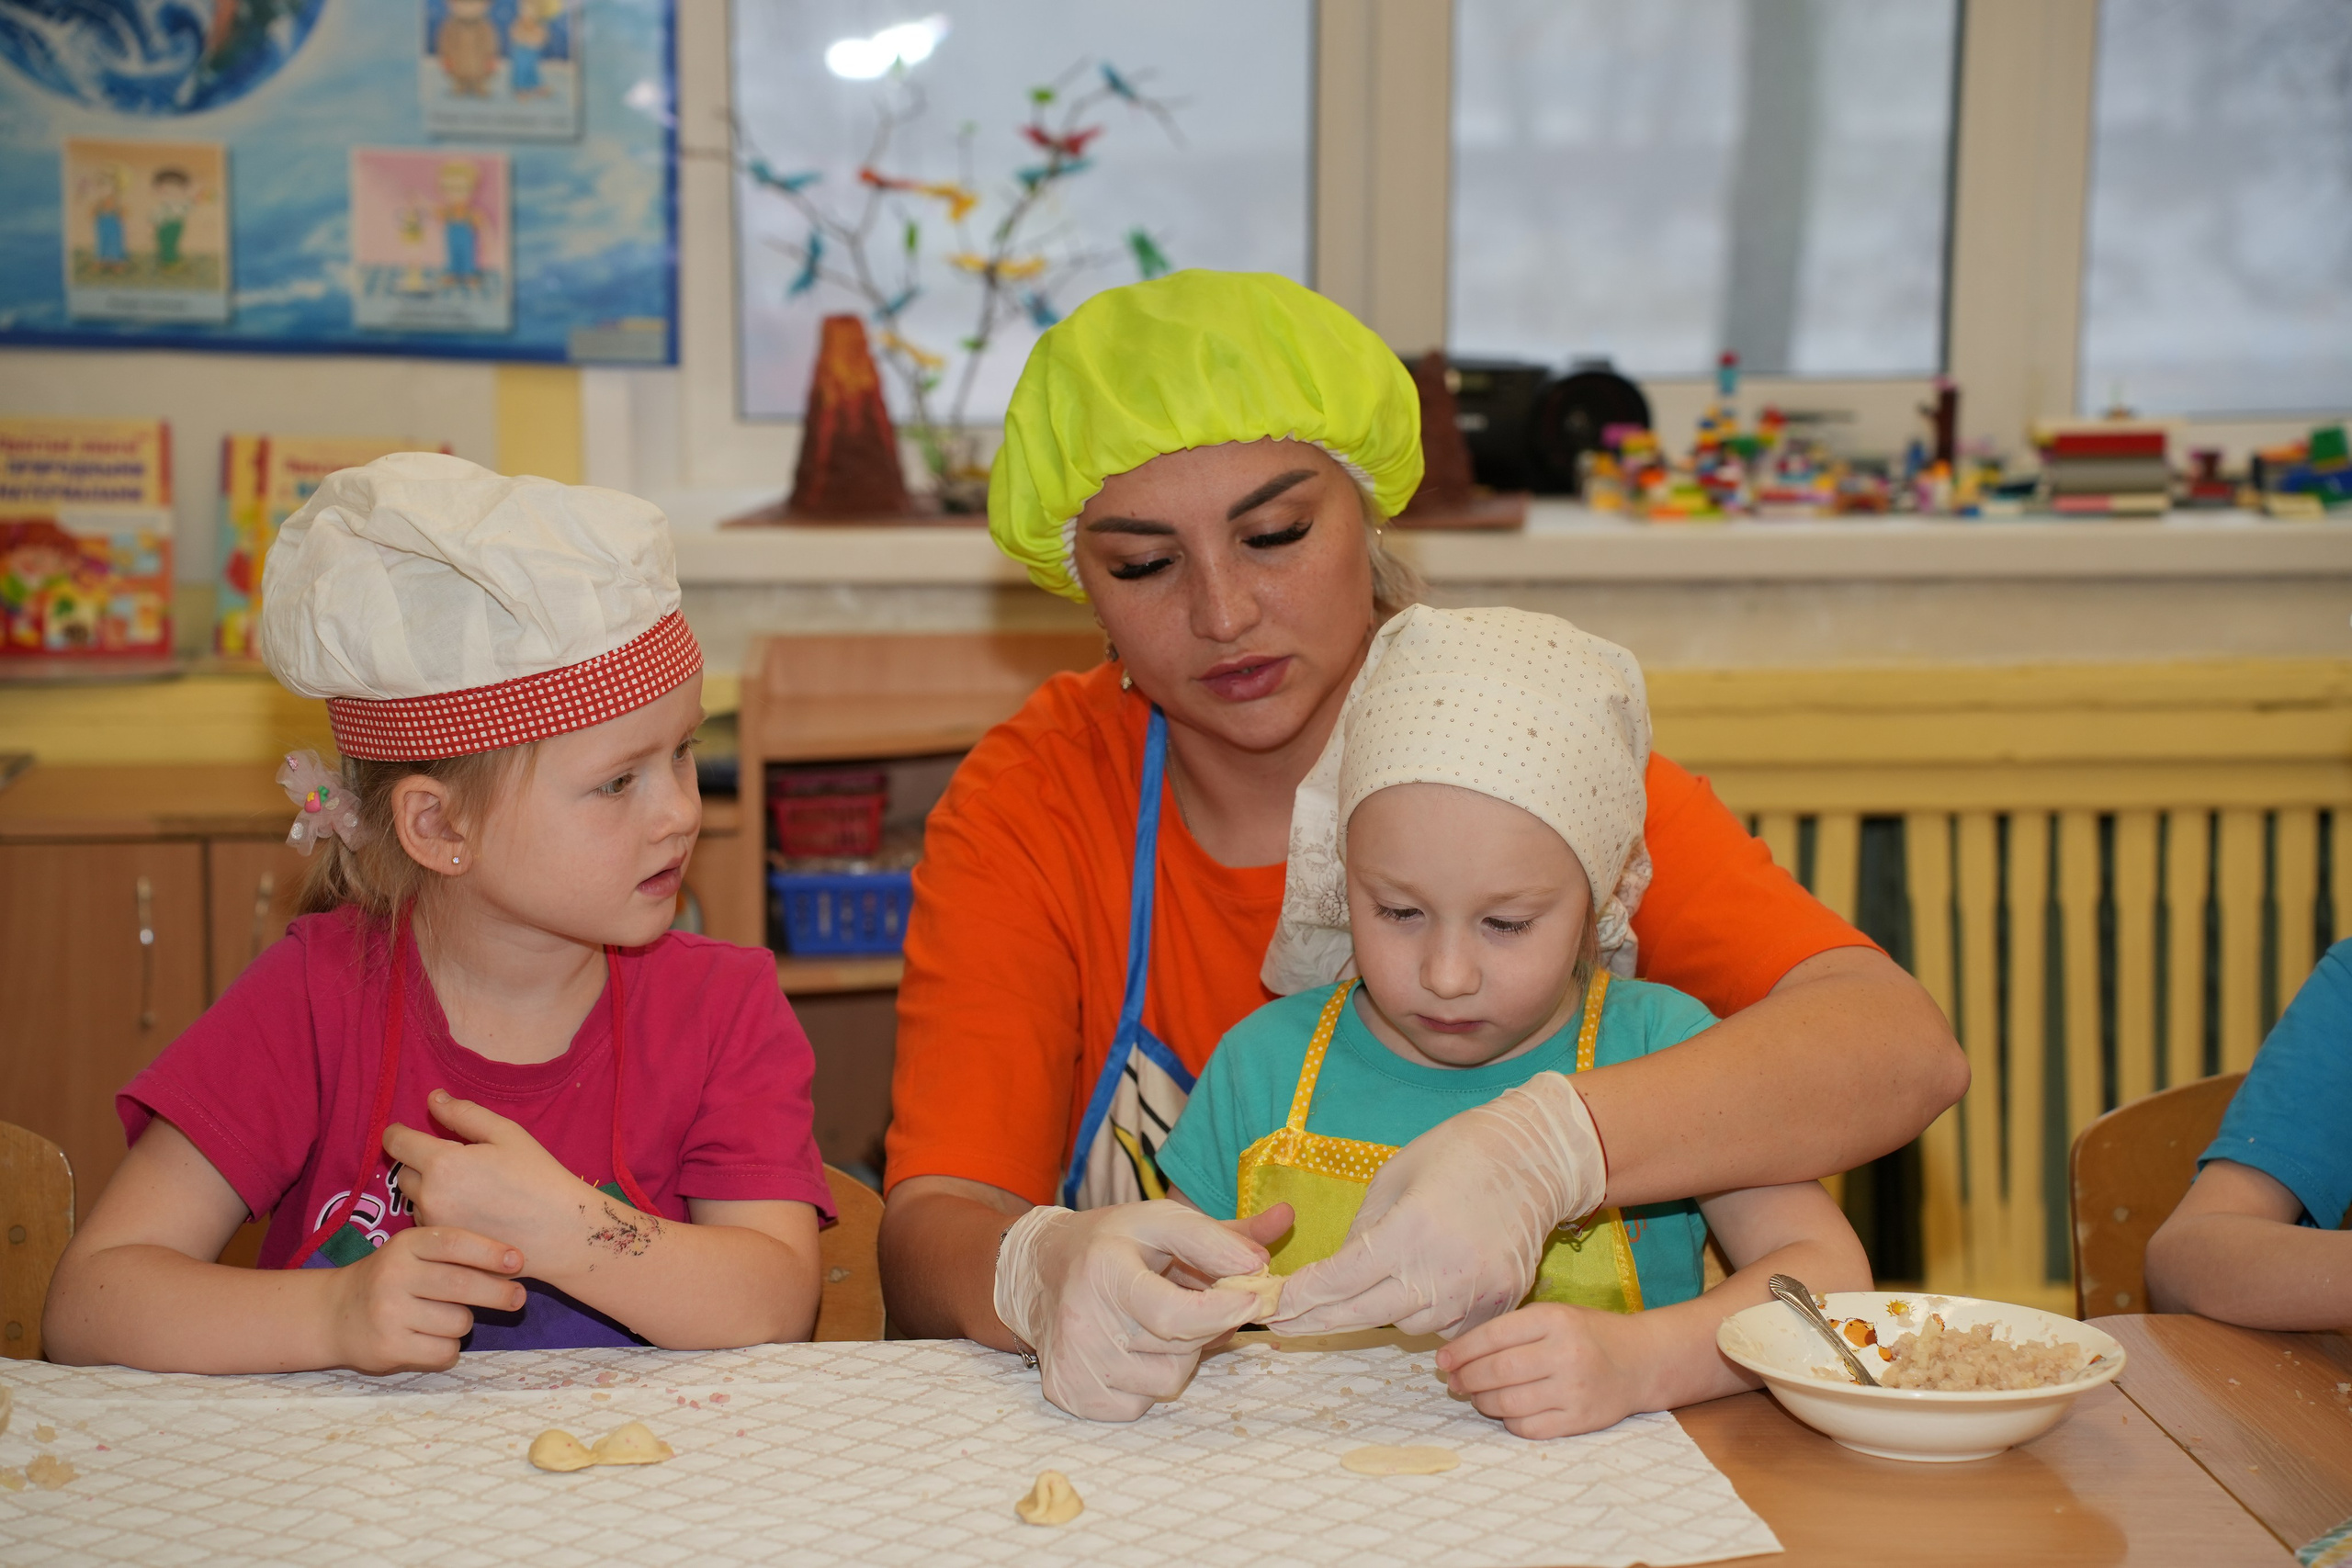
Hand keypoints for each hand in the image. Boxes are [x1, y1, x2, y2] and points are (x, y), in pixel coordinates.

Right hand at [324, 1224, 525, 1373]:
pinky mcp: (389, 1348)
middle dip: (498, 1292)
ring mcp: (389, 1314)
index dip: (489, 1251)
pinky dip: (449, 1348)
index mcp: (406, 1246)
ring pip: (458, 1322)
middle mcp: (394, 1276)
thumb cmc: (391, 1278)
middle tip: (518, 1297)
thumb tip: (513, 1262)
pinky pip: (444, 1351)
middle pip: (461, 1285)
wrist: (335, 1313)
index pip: (454, 1243)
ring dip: (463, 1323)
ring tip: (444, 1319)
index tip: (518, 1260)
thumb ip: (453, 1253)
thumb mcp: (413, 1253)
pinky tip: (432, 1340)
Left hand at [384, 1089, 596, 1270]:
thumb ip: (463, 1113)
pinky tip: (470, 1213)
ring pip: (414, 1199)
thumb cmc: (537, 1176)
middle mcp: (429, 1196)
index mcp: (442, 1163)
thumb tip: (433, 1098)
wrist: (559, 1231)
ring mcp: (434, 1225)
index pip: (396, 1142)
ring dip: (428, 1190)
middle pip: (403, 1172)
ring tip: (467, 1191)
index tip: (408, 1132)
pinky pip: (427, 1223)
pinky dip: (439, 1213)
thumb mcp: (506, 1133)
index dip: (398, 1132)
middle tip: (453, 1163)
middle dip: (419, 1162)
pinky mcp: (443, 1246)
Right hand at [993, 1201, 1291, 1421]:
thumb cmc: (1110, 1244)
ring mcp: (1075, 1363)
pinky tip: (1131, 1349)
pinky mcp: (1070, 1394)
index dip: (1224, 1312)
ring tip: (1154, 1322)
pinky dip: (1149, 1381)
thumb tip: (1284, 1222)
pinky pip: (1141, 1406)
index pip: (1176, 1314)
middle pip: (1181, 1348)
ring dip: (1179, 1356)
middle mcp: (1083, 1321)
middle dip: (1205, 1325)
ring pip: (1167, 1382)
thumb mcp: (1161, 1222)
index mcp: (1105, 1270)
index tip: (1257, 1297)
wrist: (1038, 1272)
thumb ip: (1221, 1233)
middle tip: (1194, 1298)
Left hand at [1267, 1071, 1604, 1337]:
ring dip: (1376, 1312)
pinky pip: (1446, 1326)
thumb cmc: (1459, 1153)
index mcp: (1411, 1231)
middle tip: (1283, 1327)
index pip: (1342, 1279)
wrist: (1536, 1157)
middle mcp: (1443, 1271)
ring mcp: (1475, 1294)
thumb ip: (1364, 1229)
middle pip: (1365, 1314)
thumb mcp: (1395, 1176)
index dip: (1303, 1297)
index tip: (1274, 1306)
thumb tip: (1339, 1272)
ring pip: (1406, 1325)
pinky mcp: (1499, 1304)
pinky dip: (1425, 1313)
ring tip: (1354, 1296)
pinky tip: (1415, 1290)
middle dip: (1319, 1320)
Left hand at [1436, 1302, 1652, 1438]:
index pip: (1494, 1336)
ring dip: (1482, 1401)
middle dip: (1467, 1378)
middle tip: (1454, 1381)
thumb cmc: (1587, 1335)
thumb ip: (1512, 1330)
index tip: (1443, 1360)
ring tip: (1477, 1396)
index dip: (1462, 1350)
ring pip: (1508, 1403)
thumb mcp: (1554, 1316)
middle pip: (1497, 1371)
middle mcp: (1565, 1353)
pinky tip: (1507, 1411)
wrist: (1640, 1362)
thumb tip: (1459, 1355)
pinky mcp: (1580, 1420)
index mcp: (1554, 1320)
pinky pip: (1528, 1428)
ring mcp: (1574, 1389)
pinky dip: (1509, 1421)